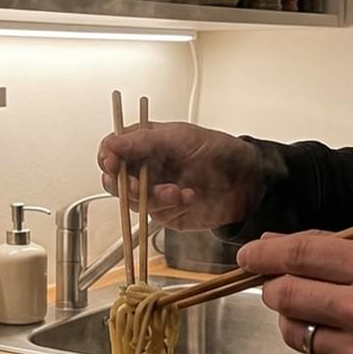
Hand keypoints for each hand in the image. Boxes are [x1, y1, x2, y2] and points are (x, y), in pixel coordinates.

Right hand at [97, 121, 262, 229]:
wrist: (245, 179)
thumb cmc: (217, 150)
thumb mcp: (179, 137)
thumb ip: (143, 142)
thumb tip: (111, 144)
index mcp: (143, 144)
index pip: (110, 150)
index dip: (107, 158)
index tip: (112, 163)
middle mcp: (145, 169)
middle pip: (114, 182)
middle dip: (127, 186)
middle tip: (138, 187)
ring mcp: (153, 192)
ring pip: (134, 202)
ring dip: (155, 198)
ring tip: (180, 192)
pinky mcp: (167, 213)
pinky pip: (157, 216)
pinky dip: (173, 208)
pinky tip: (190, 198)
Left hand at [237, 232, 352, 353]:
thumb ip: (345, 251)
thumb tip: (280, 245)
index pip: (301, 254)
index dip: (264, 253)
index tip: (247, 254)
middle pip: (284, 294)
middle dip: (273, 285)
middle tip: (278, 282)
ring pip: (292, 330)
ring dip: (294, 317)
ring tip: (320, 312)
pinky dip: (319, 344)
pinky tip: (344, 338)